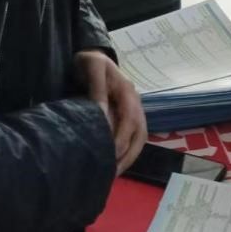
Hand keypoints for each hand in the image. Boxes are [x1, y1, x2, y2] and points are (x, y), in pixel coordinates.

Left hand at [75, 50, 146, 173]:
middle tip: (112, 173)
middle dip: (128, 155)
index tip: (109, 154)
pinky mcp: (128, 117)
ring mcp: (134, 110)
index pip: (130, 119)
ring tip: (113, 174)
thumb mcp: (91, 66)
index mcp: (127, 91)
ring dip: (129, 157)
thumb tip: (101, 113)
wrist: (92, 58)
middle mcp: (135, 103)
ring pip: (139, 139)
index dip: (121, 139)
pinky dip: (127, 153)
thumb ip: (96, 88)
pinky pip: (133, 138)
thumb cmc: (90, 63)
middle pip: (140, 133)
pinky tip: (114, 164)